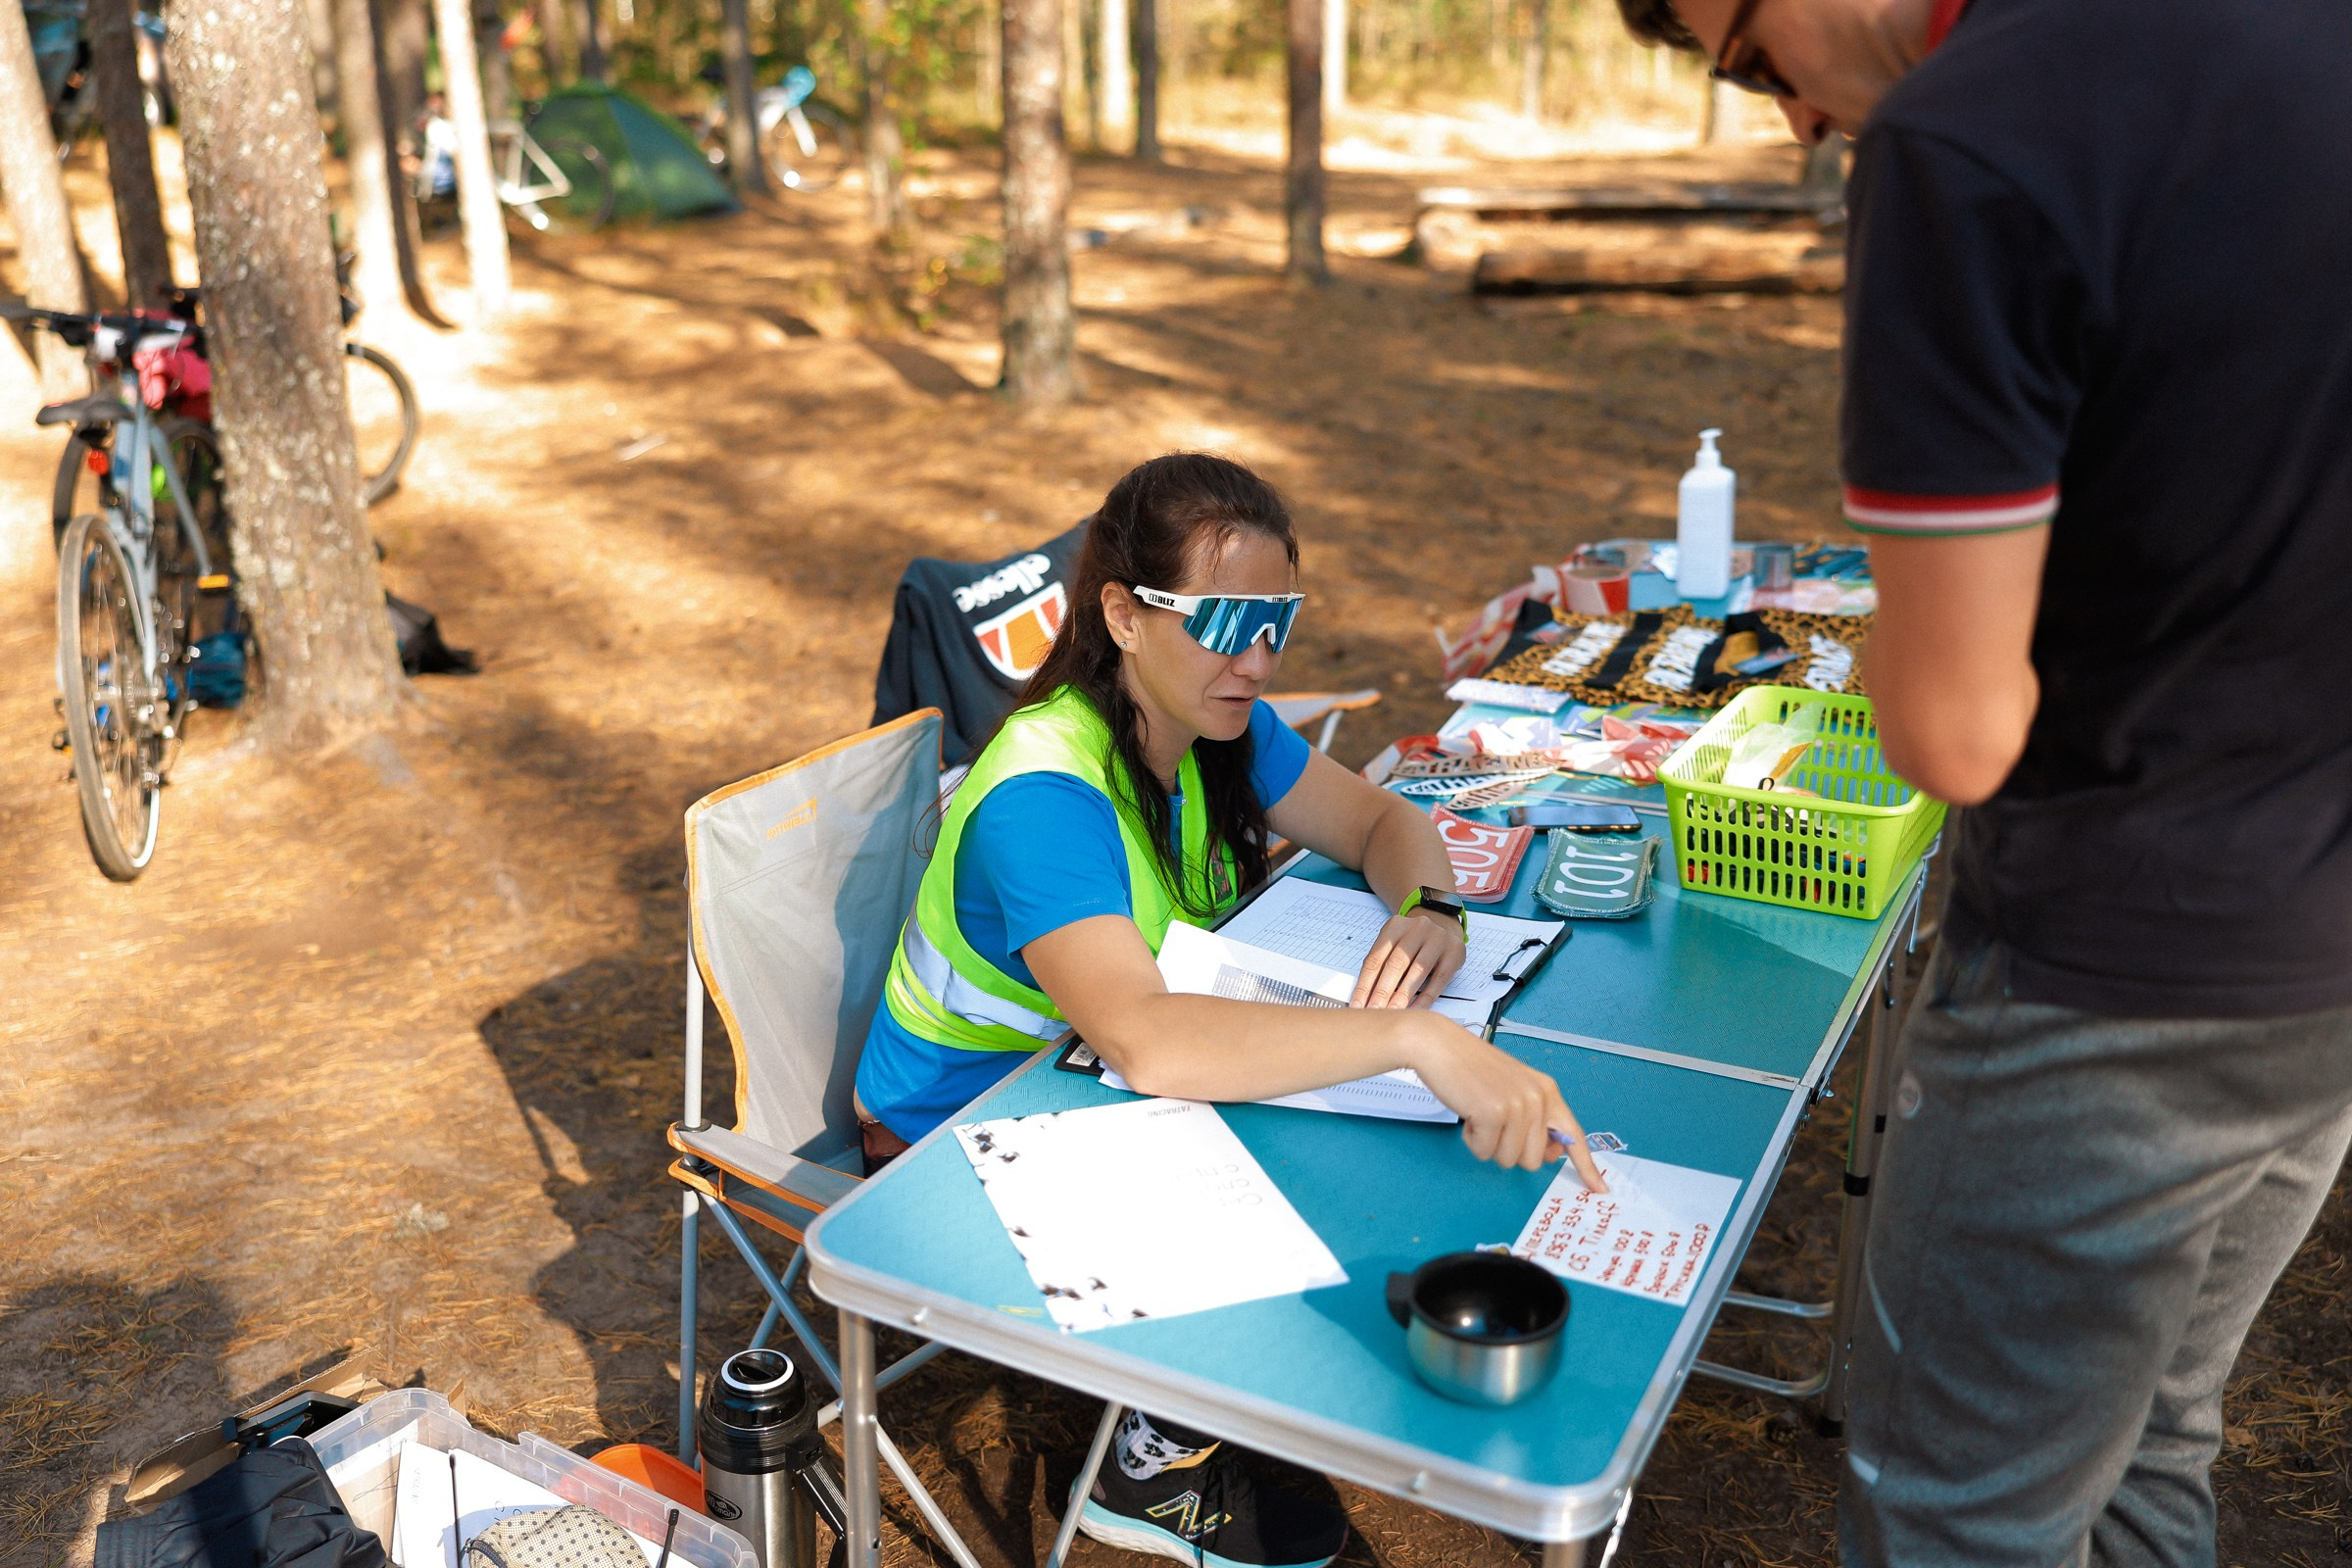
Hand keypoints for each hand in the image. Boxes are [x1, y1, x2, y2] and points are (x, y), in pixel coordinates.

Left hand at [1352, 909, 1465, 1008]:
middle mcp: (1417, 929)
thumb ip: (1381, 964)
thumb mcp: (1394, 943)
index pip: (1375, 959)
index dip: (1365, 985)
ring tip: (1392, 1014)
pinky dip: (1426, 997)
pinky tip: (1415, 1010)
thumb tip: (1364, 997)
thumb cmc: (1413, 941)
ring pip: (1417, 971)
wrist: (1443, 924)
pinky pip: (1439, 980)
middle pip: (1395, 964)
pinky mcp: (1454, 952)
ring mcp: (1438, 939)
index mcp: (1395, 926)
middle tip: (1373, 1013)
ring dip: (1403, 996)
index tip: (1357, 1006)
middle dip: (1382, 992)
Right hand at [1397, 1013, 1607, 1188]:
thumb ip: (1535, 1119)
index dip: (1586, 1166)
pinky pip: (1484, 1152)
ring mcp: (1517, 1106)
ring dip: (1488, 1145)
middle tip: (1493, 1123)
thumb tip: (1548, 1154)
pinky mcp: (1493, 1113)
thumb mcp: (1515, 1089)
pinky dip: (1471, 1140)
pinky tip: (1468, 1113)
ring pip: (1508, 1160)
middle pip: (1533, 1160)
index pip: (1573, 1135)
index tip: (1599, 1189)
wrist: (1441, 1046)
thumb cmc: (1472, 1069)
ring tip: (1478, 1114)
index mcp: (1547, 1092)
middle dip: (1509, 1150)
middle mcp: (1538, 1099)